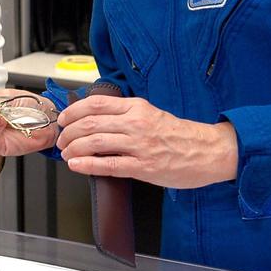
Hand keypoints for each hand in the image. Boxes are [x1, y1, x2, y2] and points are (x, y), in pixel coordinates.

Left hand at [56, 95, 238, 187]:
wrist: (209, 151)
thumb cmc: (179, 135)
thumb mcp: (151, 113)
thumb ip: (125, 114)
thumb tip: (94, 118)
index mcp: (137, 107)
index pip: (96, 104)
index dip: (73, 111)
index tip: (63, 119)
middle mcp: (136, 123)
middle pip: (90, 123)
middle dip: (69, 132)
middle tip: (61, 139)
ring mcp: (139, 145)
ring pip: (95, 143)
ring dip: (74, 148)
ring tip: (66, 153)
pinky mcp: (143, 167)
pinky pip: (108, 165)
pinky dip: (87, 165)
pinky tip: (76, 165)